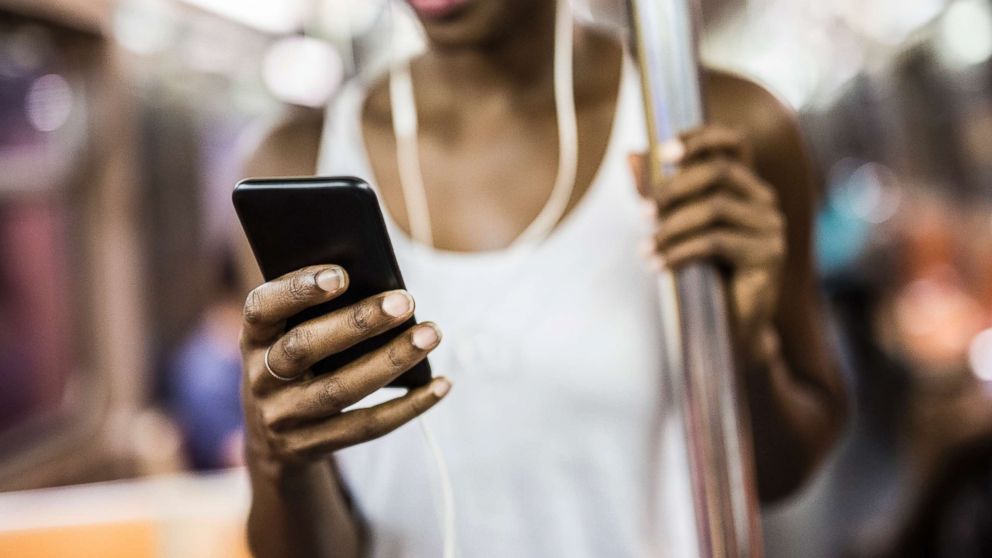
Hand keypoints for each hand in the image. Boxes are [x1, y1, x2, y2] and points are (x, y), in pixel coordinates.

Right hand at [239, 265, 449, 465]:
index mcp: (253, 339)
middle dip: (358, 322)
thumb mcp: (286, 336)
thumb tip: (379, 284)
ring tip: (430, 334)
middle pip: (305, 347)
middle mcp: (260, 379)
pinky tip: (441, 384)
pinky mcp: (310, 447)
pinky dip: (408, 405)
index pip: (262, 308)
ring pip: (340, 389)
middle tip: (404, 300)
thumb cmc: (295, 364)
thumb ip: (315, 311)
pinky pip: (365, 427)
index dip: (297, 289)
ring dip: (391, 360)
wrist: (271, 439)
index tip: (341, 275)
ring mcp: (283, 417)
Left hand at [632, 125, 785, 361]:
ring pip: (714, 208)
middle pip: (719, 172)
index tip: (664, 152)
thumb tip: (631, 155)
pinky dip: (679, 252)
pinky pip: (715, 242)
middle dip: (674, 188)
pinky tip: (658, 265)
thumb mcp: (676, 227)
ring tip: (645, 248)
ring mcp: (771, 227)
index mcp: (746, 186)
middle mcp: (764, 201)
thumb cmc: (702, 272)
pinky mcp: (769, 255)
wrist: (728, 325)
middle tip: (643, 212)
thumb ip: (657, 191)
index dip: (702, 137)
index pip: (734, 142)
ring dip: (671, 228)